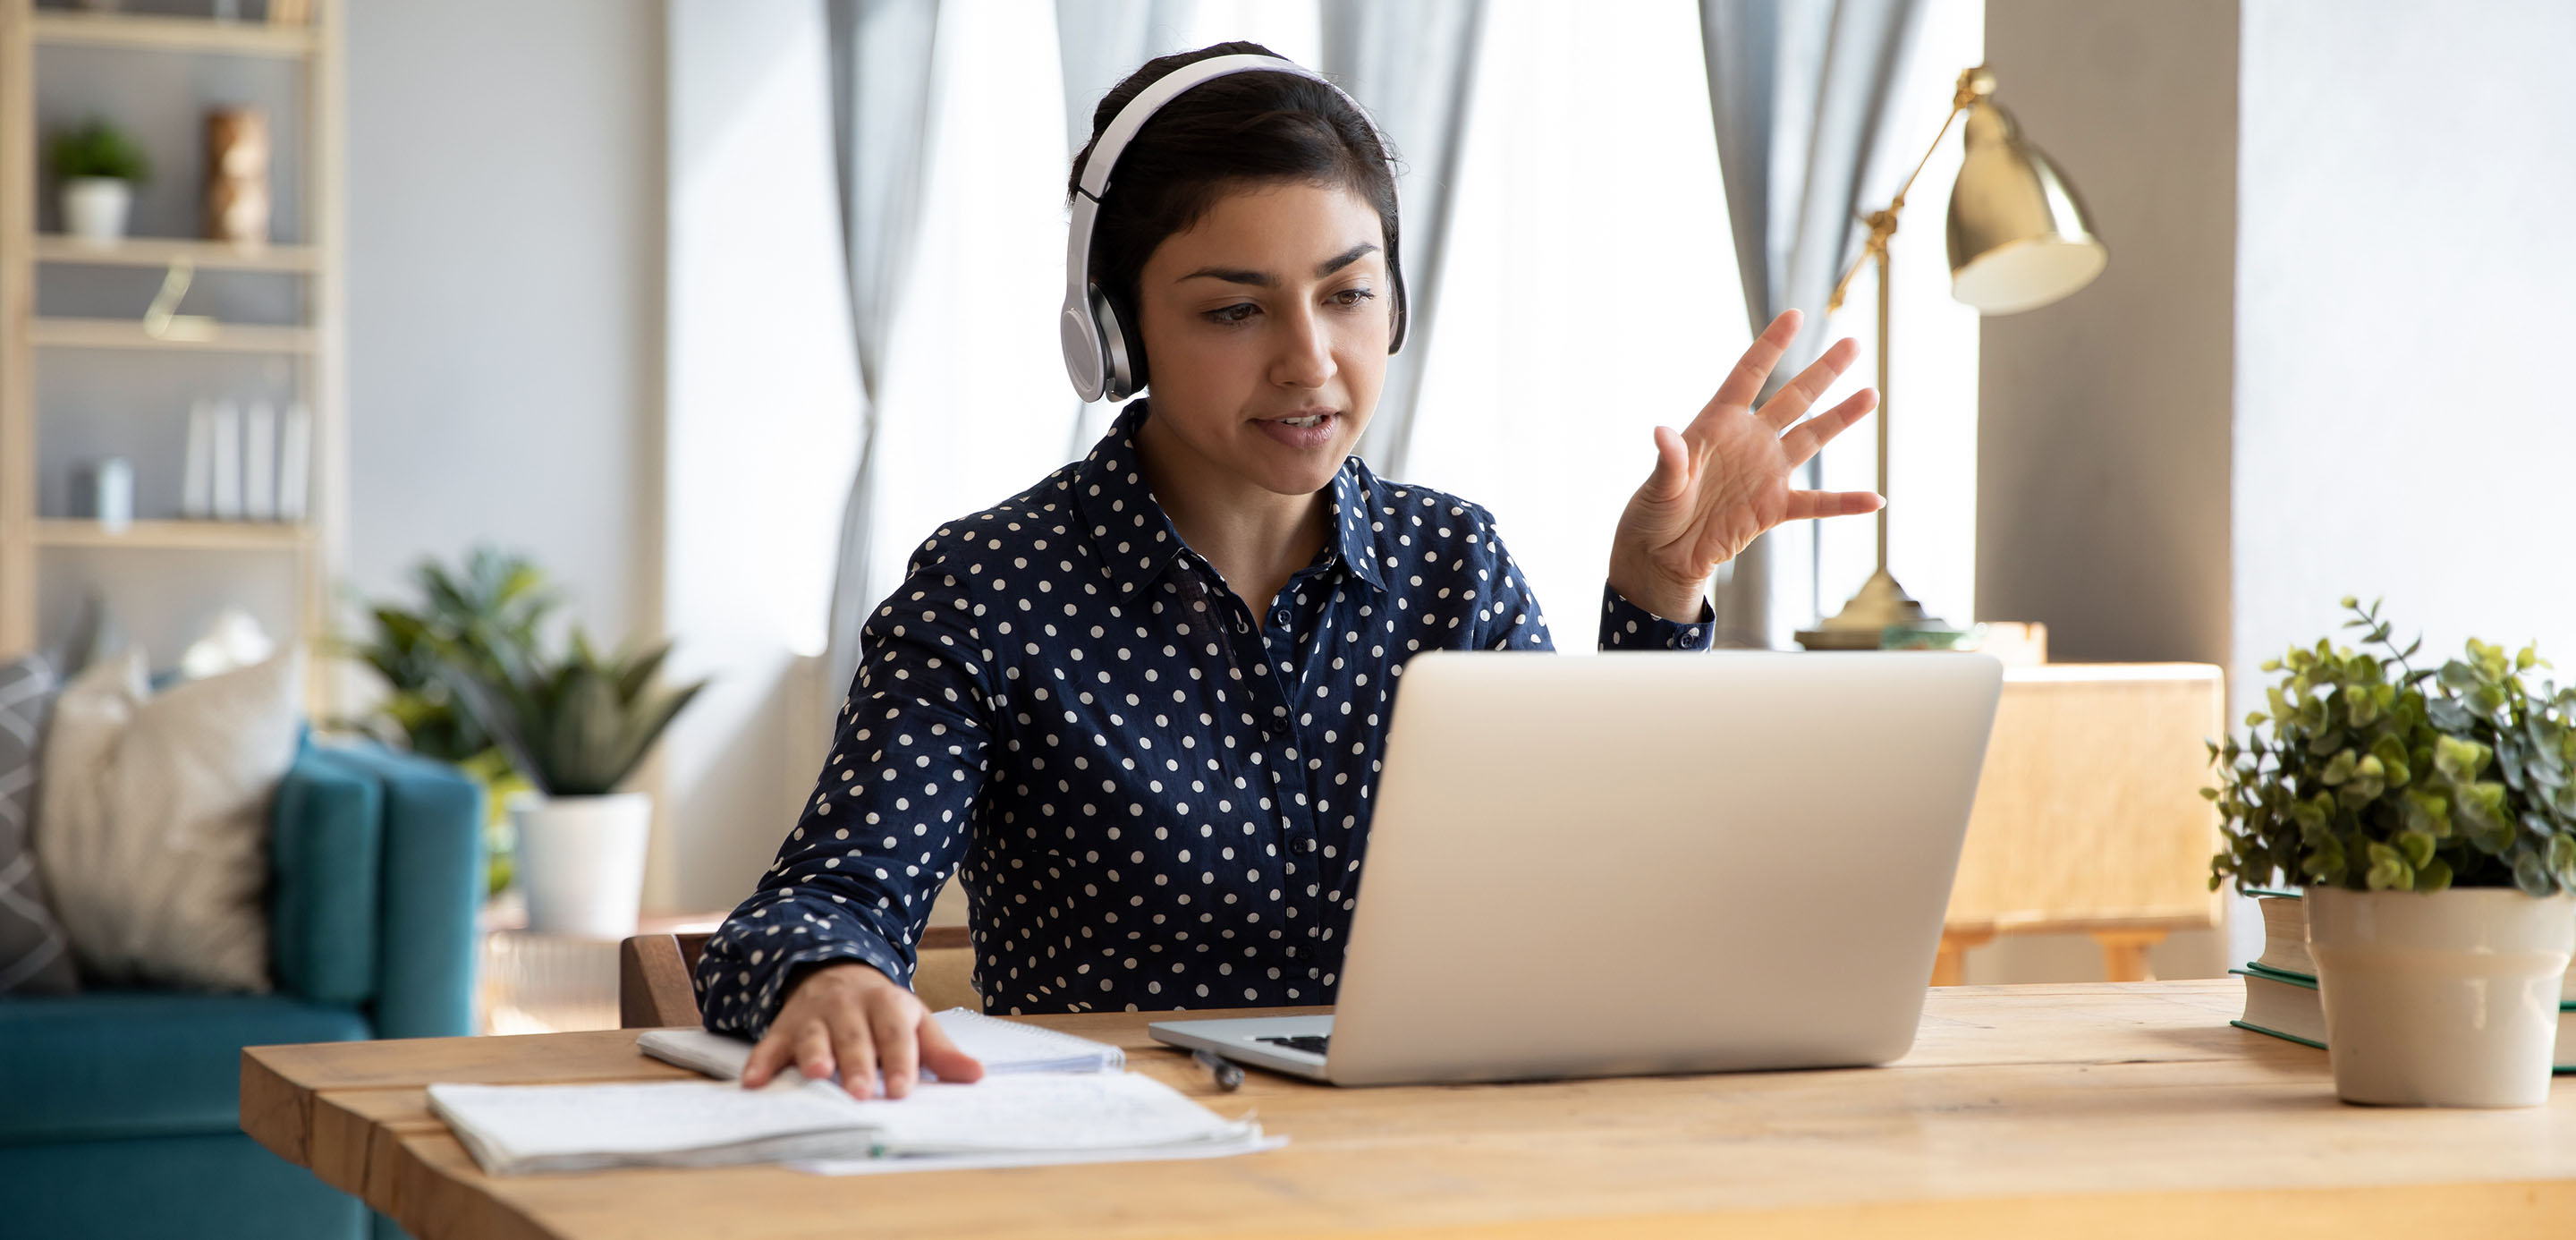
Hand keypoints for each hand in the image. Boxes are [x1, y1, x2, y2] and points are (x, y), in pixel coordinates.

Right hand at [740, 961, 983, 1099]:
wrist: (835, 972)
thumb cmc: (882, 1011)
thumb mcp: (916, 1022)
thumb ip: (941, 1052)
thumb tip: (977, 1075)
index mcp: (888, 1004)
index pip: (896, 1033)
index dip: (900, 1060)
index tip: (903, 1088)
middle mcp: (849, 1006)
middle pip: (855, 1036)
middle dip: (857, 1063)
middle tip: (861, 1092)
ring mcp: (814, 1015)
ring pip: (814, 1034)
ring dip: (813, 1055)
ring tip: (817, 1075)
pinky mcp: (784, 1026)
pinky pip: (770, 1043)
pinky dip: (761, 1061)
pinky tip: (755, 1082)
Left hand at [1606, 309, 1884, 620]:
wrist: (1663, 555)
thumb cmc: (1653, 513)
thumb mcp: (1659, 486)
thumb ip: (1670, 460)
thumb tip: (1661, 434)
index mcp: (1718, 424)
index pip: (1748, 375)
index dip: (1771, 346)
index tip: (1796, 315)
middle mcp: (1749, 441)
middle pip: (1793, 399)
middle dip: (1823, 372)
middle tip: (1853, 344)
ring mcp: (1765, 473)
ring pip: (1811, 439)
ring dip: (1841, 418)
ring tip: (1871, 395)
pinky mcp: (1774, 508)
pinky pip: (1817, 504)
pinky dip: (1845, 503)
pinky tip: (1875, 501)